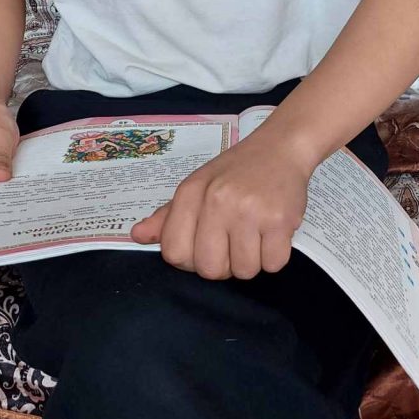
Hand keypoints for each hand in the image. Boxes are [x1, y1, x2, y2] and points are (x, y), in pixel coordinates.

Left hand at [129, 131, 311, 279]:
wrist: (280, 147)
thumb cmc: (236, 171)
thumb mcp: (198, 185)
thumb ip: (169, 215)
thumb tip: (137, 235)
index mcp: (191, 192)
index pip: (174, 252)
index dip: (191, 259)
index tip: (206, 245)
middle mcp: (217, 200)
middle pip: (210, 269)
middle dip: (224, 265)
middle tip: (235, 242)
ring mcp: (249, 210)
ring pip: (244, 271)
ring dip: (252, 261)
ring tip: (255, 234)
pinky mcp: (280, 219)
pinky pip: (273, 264)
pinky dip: (274, 256)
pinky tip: (273, 232)